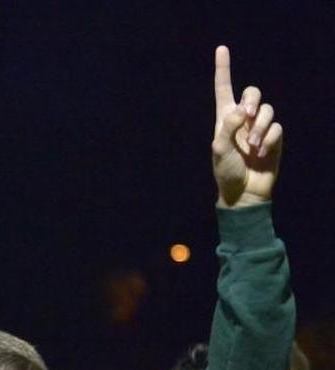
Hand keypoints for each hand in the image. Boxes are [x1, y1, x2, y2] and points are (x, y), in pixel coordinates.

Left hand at [212, 46, 282, 206]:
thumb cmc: (226, 173)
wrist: (243, 193)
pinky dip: (269, 139)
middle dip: (252, 100)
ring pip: (268, 110)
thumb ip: (227, 128)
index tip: (221, 49)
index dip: (223, 69)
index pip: (223, 89)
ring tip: (252, 147)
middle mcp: (242, 119)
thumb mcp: (219, 150)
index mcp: (224, 119)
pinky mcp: (274, 138)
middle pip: (252, 92)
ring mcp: (259, 128)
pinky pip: (277, 127)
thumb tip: (240, 110)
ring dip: (260, 127)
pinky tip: (261, 153)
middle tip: (247, 116)